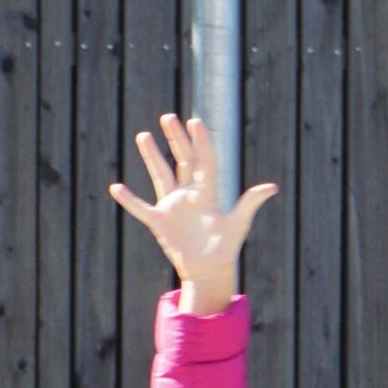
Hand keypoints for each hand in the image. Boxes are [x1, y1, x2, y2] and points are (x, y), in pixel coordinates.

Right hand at [106, 113, 275, 315]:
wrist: (210, 270)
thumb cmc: (226, 248)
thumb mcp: (238, 224)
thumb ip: (250, 203)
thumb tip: (272, 187)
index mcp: (208, 192)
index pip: (204, 160)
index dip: (200, 141)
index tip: (195, 121)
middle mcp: (189, 194)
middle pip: (182, 160)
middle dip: (176, 138)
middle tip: (168, 117)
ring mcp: (172, 206)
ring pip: (161, 175)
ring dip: (152, 156)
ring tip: (143, 135)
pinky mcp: (159, 222)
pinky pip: (140, 208)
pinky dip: (128, 200)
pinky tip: (116, 188)